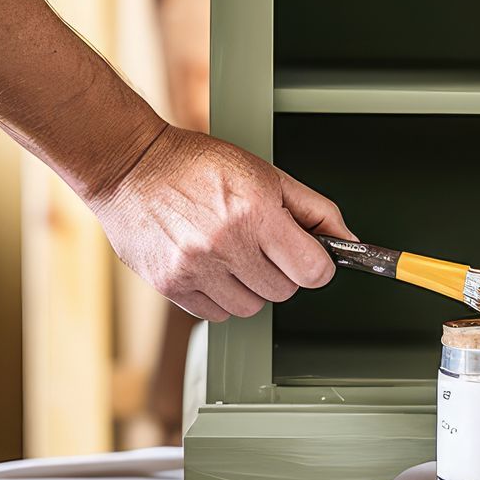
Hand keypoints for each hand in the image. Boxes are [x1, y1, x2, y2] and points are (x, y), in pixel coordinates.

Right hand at [88, 125, 354, 321]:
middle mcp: (225, 243)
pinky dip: (219, 297)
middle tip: (262, 246)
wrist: (131, 168)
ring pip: (250, 308)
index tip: (309, 259)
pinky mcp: (170, 285)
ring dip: (250, 287)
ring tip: (232, 253)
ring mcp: (195, 268)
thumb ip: (314, 209)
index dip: (317, 266)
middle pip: (284, 292)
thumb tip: (347, 240)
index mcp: (254, 212)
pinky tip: (210, 266)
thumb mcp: (266, 174)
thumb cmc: (197, 165)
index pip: (313, 271)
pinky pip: (216, 315)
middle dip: (281, 272)